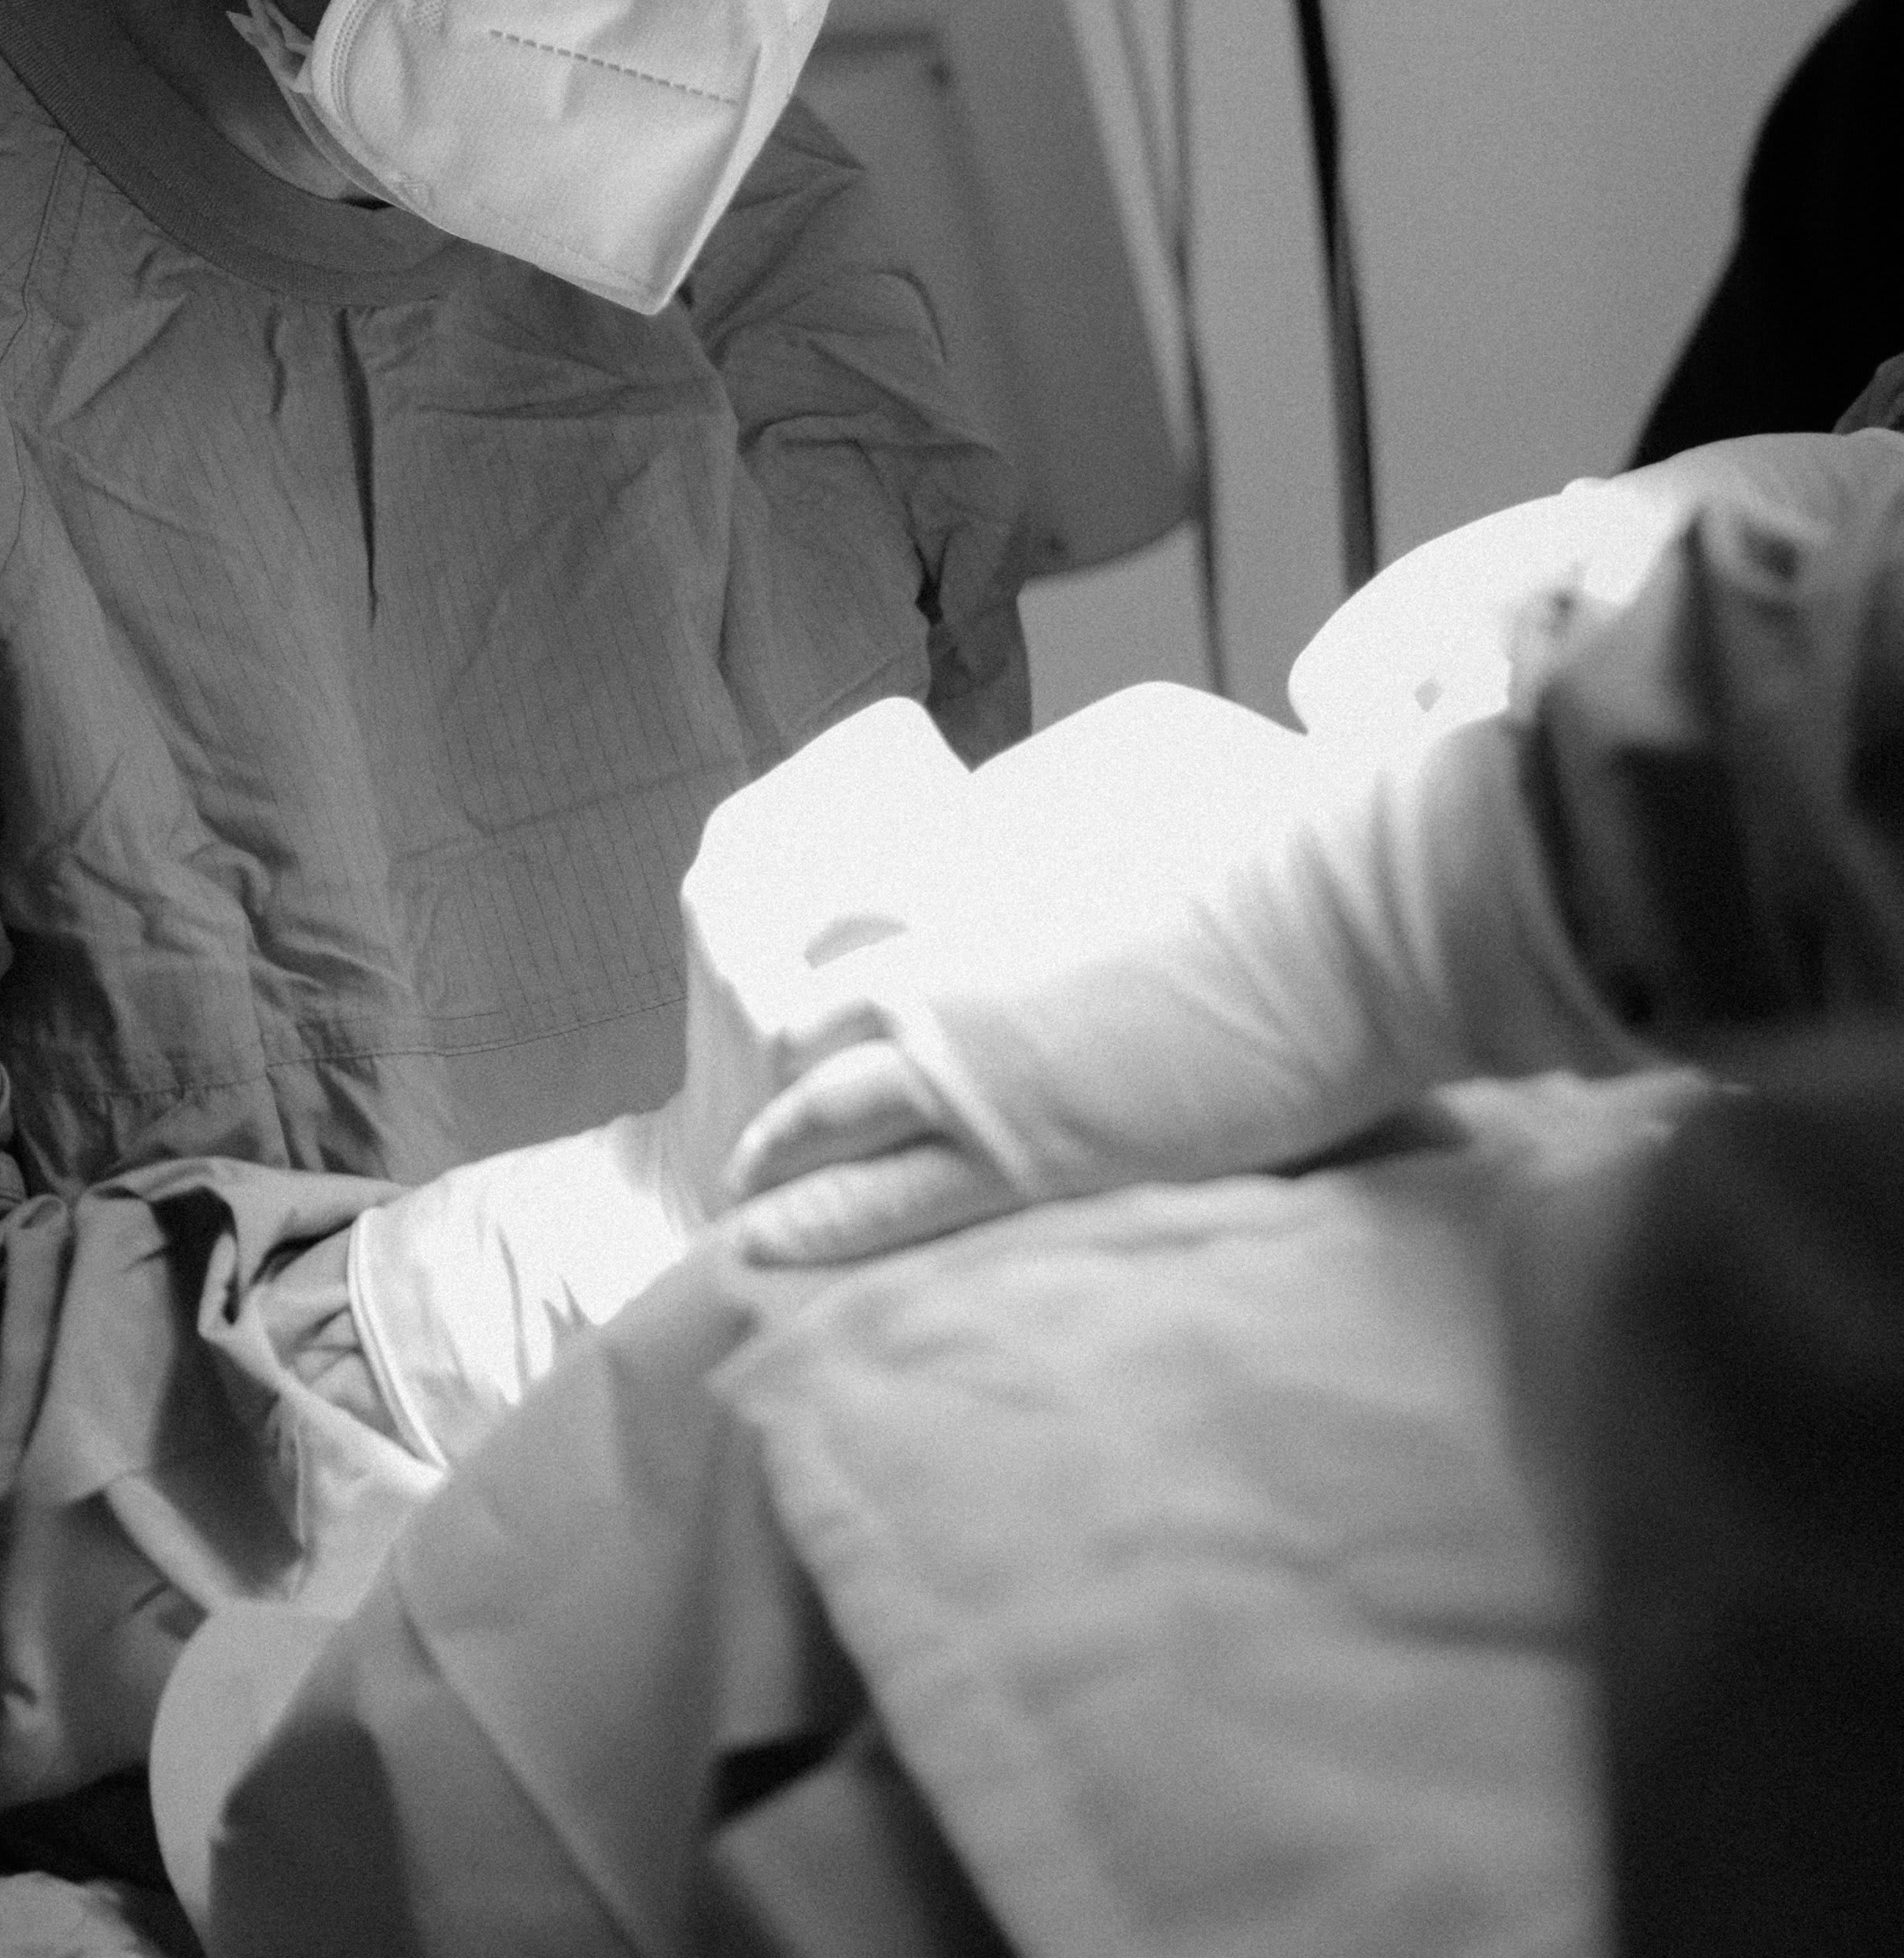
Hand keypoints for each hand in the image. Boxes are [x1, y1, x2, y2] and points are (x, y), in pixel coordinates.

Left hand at [714, 717, 1641, 1272]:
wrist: (1337, 930)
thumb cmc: (1278, 869)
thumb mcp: (1158, 827)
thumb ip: (1095, 855)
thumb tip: (1095, 861)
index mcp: (989, 898)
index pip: (859, 949)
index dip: (824, 1002)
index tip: (809, 1040)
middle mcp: (956, 976)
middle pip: (814, 1033)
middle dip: (784, 1088)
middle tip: (762, 1143)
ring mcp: (976, 1068)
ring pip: (819, 1116)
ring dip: (775, 1160)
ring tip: (741, 1206)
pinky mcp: (1023, 1156)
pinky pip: (875, 1204)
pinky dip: (808, 1228)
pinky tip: (758, 1252)